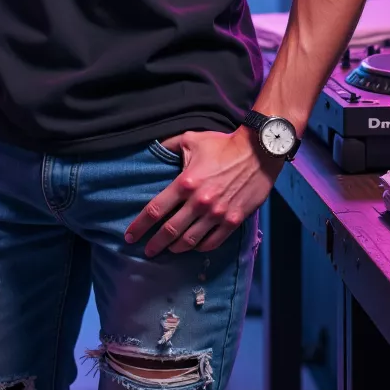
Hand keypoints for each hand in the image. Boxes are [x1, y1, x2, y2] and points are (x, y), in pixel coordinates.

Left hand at [125, 127, 280, 255]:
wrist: (259, 152)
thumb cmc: (223, 144)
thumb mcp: (191, 139)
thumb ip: (168, 146)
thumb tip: (151, 149)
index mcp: (185, 183)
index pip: (155, 210)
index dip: (139, 226)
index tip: (130, 236)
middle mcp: (199, 202)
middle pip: (169, 231)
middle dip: (155, 244)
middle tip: (147, 250)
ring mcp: (218, 214)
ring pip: (190, 240)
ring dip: (176, 248)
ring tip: (169, 249)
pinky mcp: (234, 220)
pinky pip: (213, 242)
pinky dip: (200, 247)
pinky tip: (194, 246)